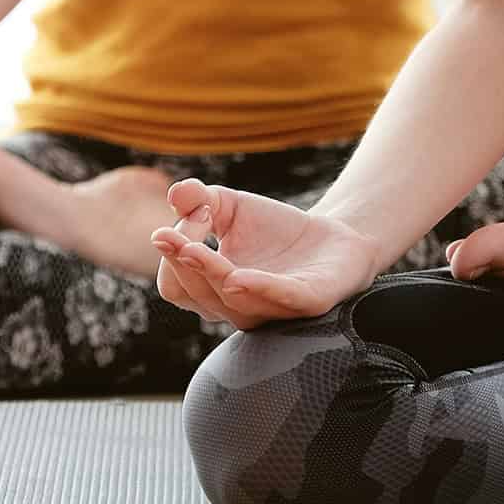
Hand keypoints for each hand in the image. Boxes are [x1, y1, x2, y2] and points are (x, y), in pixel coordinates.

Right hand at [150, 180, 381, 329]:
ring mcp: (273, 308)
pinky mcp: (309, 301)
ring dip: (209, 275)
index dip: (172, 254)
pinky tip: (236, 277)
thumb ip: (198, 197)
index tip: (183, 216)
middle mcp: (239, 307)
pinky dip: (257, 289)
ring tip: (193, 250)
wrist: (332, 235)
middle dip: (182, 264)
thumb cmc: (274, 229)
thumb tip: (175, 195)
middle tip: (179, 228)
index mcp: (213, 291)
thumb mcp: (229, 205)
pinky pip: (280, 299)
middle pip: (197, 295)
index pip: (176, 285)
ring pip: (233, 302)